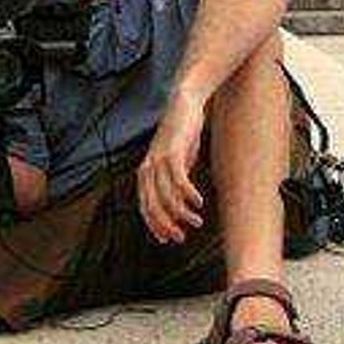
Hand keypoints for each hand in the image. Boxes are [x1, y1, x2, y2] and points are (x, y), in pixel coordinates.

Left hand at [136, 87, 206, 243]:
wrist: (184, 104)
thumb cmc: (181, 134)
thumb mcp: (175, 161)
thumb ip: (173, 181)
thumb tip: (180, 203)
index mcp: (144, 173)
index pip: (145, 208)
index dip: (156, 226)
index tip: (169, 239)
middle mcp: (147, 169)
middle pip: (153, 206)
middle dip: (167, 225)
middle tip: (181, 237)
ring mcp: (158, 161)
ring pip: (167, 197)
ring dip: (182, 213)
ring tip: (196, 222)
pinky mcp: (173, 153)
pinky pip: (179, 181)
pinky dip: (188, 195)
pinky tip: (199, 203)